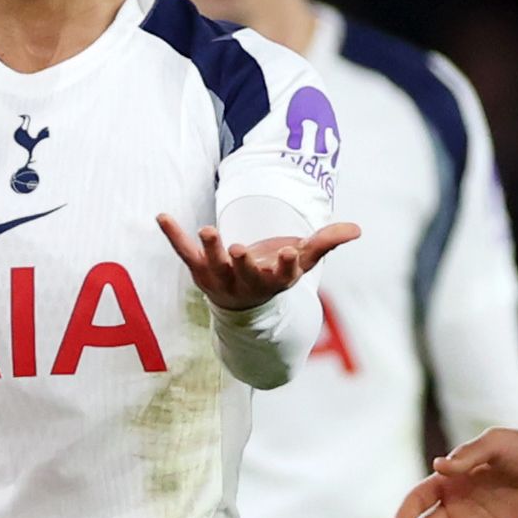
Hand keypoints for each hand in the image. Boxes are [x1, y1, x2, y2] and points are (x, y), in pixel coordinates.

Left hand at [158, 216, 358, 309]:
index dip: (285, 264)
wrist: (243, 302)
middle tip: (239, 249)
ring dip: (210, 248)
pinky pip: (184, 252)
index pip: (282, 275)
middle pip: (245, 274)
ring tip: (207, 229)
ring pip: (214, 265)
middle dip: (243, 262)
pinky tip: (161, 215)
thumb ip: (327, 242)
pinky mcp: (199, 269)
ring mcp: (220, 278)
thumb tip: (356, 229)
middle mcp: (246, 283)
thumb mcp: (304, 260)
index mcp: (274, 281)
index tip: (289, 253)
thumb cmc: (277, 273)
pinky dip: (173, 234)